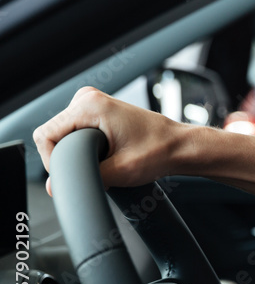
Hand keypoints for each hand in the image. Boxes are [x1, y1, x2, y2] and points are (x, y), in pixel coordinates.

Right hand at [33, 86, 184, 193]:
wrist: (180, 146)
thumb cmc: (159, 151)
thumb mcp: (120, 171)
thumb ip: (84, 176)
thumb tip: (54, 185)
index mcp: (90, 105)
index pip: (46, 135)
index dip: (52, 161)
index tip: (71, 173)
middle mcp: (89, 97)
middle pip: (53, 134)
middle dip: (67, 156)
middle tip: (95, 167)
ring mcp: (93, 101)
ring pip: (63, 134)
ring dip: (76, 151)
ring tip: (104, 158)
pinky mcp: (97, 110)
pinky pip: (74, 131)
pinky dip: (83, 145)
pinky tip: (104, 152)